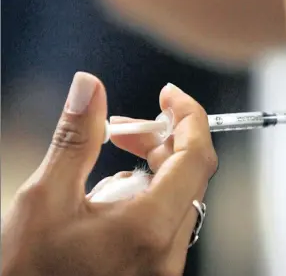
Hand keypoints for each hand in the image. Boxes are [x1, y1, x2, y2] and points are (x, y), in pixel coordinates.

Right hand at [1, 72, 217, 275]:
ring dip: (152, 167)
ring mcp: (165, 264)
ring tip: (108, 167)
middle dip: (162, 140)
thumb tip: (88, 88)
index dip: (188, 117)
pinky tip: (110, 197)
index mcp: (149, 227)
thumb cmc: (29, 272)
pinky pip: (168, 218)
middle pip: (190, 173)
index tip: (169, 95)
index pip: (196, 157)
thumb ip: (76, 138)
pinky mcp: (156, 268)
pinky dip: (148, 194)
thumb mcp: (46, 197)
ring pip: (180, 194)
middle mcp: (168, 250)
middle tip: (124, 128)